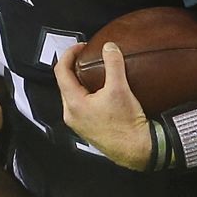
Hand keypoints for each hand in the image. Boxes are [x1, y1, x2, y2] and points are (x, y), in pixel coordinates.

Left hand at [53, 42, 151, 170]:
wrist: (135, 149)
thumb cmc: (125, 123)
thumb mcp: (120, 89)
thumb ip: (113, 64)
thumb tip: (109, 47)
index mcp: (73, 103)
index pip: (61, 71)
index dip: (69, 54)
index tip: (82, 46)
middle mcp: (71, 114)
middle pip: (65, 83)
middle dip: (75, 66)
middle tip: (88, 56)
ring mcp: (78, 123)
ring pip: (73, 95)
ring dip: (81, 80)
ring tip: (95, 72)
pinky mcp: (87, 128)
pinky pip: (81, 105)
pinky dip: (87, 93)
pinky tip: (102, 92)